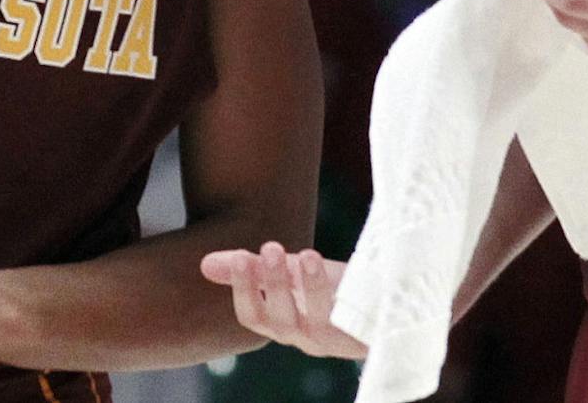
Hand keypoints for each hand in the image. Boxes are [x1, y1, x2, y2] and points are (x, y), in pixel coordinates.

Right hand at [200, 242, 365, 359]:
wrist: (382, 306)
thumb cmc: (331, 290)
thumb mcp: (291, 275)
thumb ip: (255, 270)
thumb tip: (204, 264)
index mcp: (280, 322)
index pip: (251, 316)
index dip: (242, 289)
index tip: (239, 256)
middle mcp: (302, 336)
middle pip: (280, 320)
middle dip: (272, 284)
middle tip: (269, 248)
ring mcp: (332, 339)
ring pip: (313, 321)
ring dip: (308, 287)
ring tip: (305, 255)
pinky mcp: (359, 335)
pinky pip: (347, 320)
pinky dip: (341, 295)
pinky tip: (335, 270)